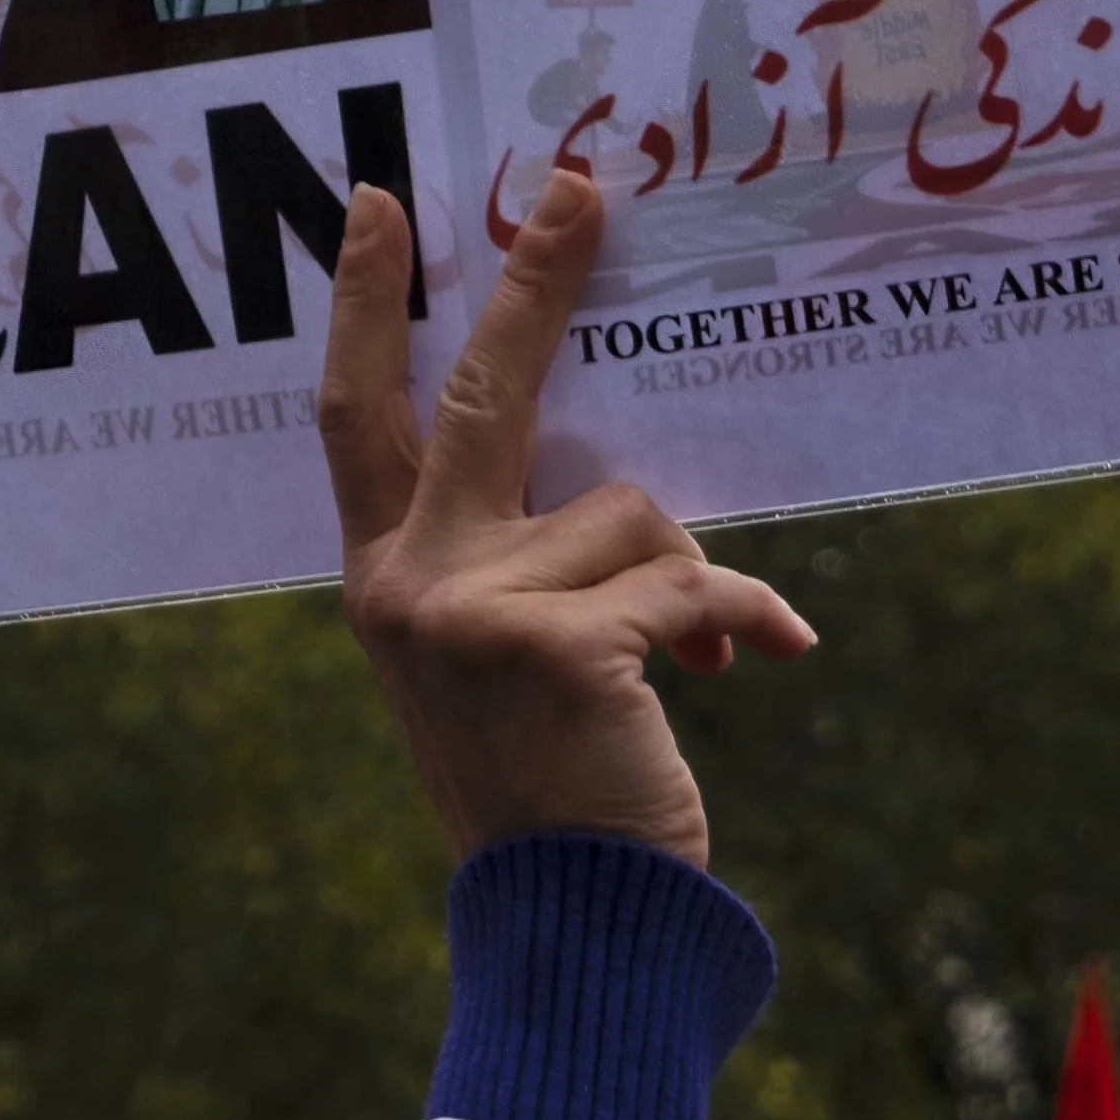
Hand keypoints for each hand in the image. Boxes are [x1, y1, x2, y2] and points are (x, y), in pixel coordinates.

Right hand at [319, 168, 815, 865]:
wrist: (572, 931)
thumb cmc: (552, 794)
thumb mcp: (504, 667)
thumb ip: (523, 570)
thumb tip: (635, 506)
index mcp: (385, 580)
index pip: (357, 416)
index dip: (368, 306)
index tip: (382, 205)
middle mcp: (407, 583)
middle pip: (478, 392)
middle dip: (534, 284)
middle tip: (579, 189)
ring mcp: (471, 609)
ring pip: (630, 509)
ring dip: (687, 579)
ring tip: (697, 664)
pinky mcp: (557, 642)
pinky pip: (690, 581)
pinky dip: (743, 618)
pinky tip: (761, 666)